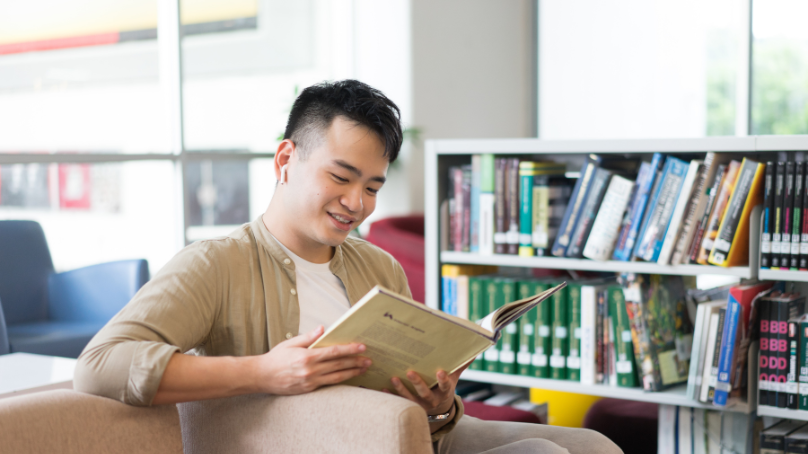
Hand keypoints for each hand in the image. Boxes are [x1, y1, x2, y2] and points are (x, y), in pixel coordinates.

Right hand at [253, 325, 370, 394]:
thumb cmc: (276, 358)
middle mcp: (310, 371)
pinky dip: (341, 380)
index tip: (362, 347)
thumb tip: (323, 328)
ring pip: (336, 377)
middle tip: (369, 359)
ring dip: (352, 373)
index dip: (349, 349)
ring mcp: (310, 382)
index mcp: (306, 357)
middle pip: (338, 365)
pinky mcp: (309, 390)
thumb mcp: (290, 343)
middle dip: (356, 362)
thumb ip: (308, 336)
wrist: (261, 377)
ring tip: (364, 369)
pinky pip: (328, 384)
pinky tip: (349, 377)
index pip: (333, 352)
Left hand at [386, 360, 471, 416]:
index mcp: (444, 391)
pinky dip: (390, 395)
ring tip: (393, 378)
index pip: (445, 386)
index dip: (443, 380)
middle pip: (424, 393)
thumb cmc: (444, 387)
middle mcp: (432, 400)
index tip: (440, 372)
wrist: (438, 409)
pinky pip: (398, 402)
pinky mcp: (408, 406)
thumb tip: (477, 348)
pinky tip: (382, 387)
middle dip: (417, 383)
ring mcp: (419, 405)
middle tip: (410, 372)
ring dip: (401, 389)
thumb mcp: (454, 377)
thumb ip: (462, 363)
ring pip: (409, 398)